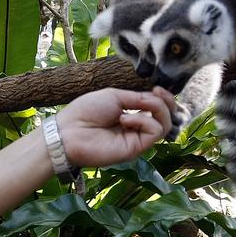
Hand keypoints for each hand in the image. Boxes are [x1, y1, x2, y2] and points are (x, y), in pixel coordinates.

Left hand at [53, 87, 176, 167]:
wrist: (69, 131)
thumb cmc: (86, 112)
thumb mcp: (114, 96)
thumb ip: (138, 98)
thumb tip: (157, 97)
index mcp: (130, 115)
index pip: (158, 109)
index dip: (163, 98)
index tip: (157, 88)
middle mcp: (136, 128)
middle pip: (166, 117)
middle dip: (166, 102)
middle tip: (157, 92)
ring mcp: (136, 139)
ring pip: (164, 125)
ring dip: (156, 109)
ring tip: (138, 106)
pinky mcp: (135, 149)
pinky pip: (154, 132)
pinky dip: (144, 120)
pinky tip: (125, 119)